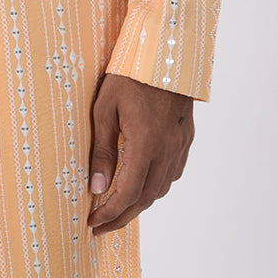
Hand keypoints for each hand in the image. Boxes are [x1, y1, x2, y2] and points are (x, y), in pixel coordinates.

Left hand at [87, 73, 193, 235]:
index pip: (127, 194)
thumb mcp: (105, 108)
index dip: (109, 213)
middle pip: (145, 198)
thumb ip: (101, 149)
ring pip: (160, 189)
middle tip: (101, 226)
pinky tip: (141, 184)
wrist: (166, 52)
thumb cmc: (130, 75)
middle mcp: (167, 151)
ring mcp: (179, 146)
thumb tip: (96, 186)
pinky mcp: (185, 139)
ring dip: (138, 204)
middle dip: (121, 217)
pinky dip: (154, 187)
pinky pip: (171, 174)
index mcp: (145, 145)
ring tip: (117, 209)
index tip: (92, 221)